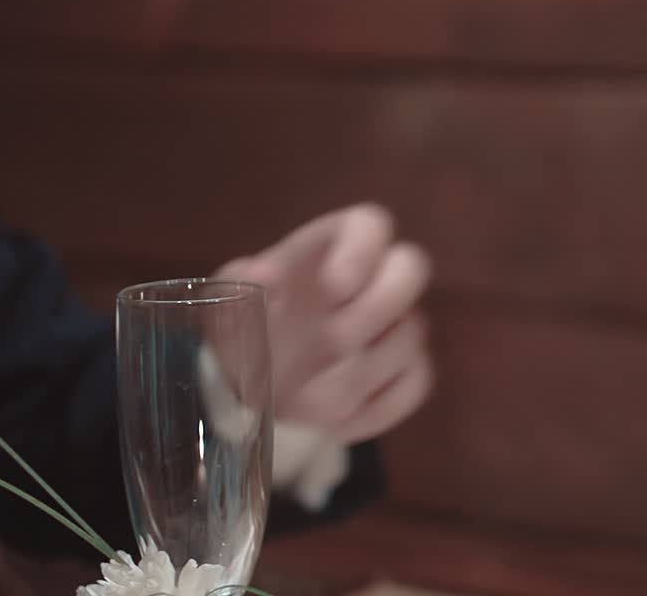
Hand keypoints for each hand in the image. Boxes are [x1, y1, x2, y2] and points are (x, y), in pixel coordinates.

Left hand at [215, 203, 432, 444]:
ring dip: (358, 373)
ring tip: (304, 399)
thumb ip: (245, 282)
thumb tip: (264, 274)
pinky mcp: (410, 371)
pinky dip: (375, 409)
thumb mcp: (232, 299)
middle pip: (413, 267)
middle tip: (336, 340)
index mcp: (337, 243)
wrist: (256, 375)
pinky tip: (333, 422)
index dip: (362, 252)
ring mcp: (400, 324)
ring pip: (410, 338)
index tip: (333, 287)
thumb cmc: (248, 322)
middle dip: (380, 306)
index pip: (371, 225)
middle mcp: (379, 275)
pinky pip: (414, 386)